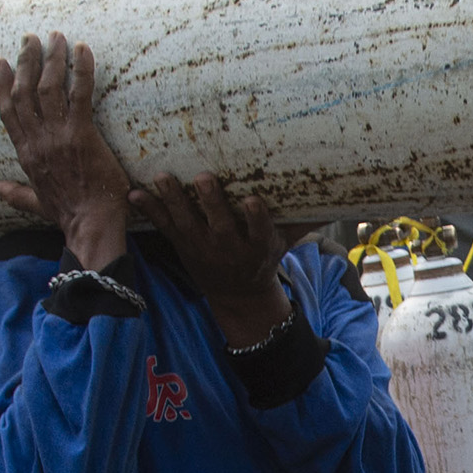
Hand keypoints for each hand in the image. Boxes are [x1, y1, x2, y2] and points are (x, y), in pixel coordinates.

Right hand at [0, 31, 134, 265]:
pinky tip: (82, 50)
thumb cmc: (70, 215)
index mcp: (26, 153)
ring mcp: (58, 136)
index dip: (2, 82)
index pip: (8, 110)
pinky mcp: (82, 135)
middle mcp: (37, 141)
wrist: (91, 226)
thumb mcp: (37, 203)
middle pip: (24, 91)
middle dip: (26, 60)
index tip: (1, 60)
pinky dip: (81, 69)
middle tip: (31, 38)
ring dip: (52, 58)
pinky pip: (80, 93)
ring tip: (56, 37)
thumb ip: (15, 193)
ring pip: (48, 87)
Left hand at [139, 174, 287, 348]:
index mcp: (256, 248)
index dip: (256, 218)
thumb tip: (338, 198)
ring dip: (173, 200)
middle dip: (212, 203)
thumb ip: (302, 221)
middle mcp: (228, 249)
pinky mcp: (181, 246)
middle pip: (220, 226)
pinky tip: (134, 193)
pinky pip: (163, 228)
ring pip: (186, 224)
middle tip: (205, 178)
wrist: (237, 295)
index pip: (260, 232)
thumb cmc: (263, 259)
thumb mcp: (284, 244)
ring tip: (162, 177)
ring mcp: (201, 249)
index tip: (253, 201)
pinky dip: (149, 211)